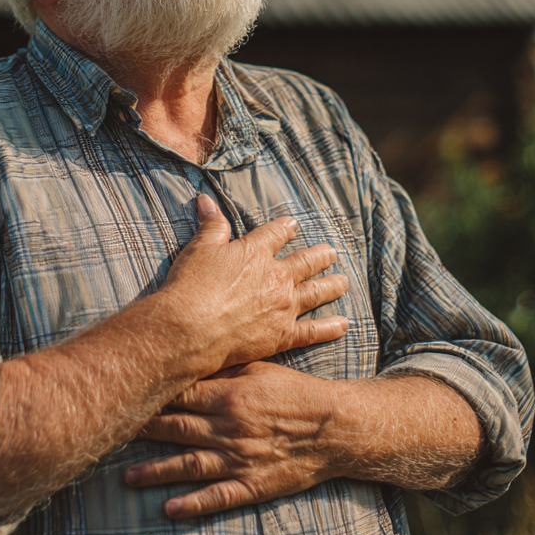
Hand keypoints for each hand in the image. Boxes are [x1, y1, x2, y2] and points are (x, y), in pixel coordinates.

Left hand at [125, 361, 345, 517]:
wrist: (333, 428)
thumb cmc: (294, 392)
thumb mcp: (259, 369)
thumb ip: (223, 368)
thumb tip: (189, 359)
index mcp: (229, 395)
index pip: (179, 395)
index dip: (149, 395)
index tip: (123, 394)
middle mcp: (229, 427)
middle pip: (176, 428)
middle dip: (142, 431)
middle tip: (111, 432)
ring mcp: (239, 459)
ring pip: (188, 465)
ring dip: (156, 471)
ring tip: (127, 477)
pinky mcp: (253, 485)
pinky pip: (218, 497)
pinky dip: (193, 505)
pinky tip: (169, 509)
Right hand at [160, 196, 348, 369]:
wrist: (191, 328)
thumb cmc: (191, 285)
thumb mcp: (199, 248)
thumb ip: (211, 225)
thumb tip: (207, 200)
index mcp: (256, 253)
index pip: (276, 234)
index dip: (285, 228)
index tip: (293, 225)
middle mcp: (276, 277)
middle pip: (304, 262)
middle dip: (319, 256)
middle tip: (331, 252)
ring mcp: (283, 307)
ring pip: (315, 292)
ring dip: (331, 286)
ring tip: (343, 282)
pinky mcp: (283, 335)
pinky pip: (313, 331)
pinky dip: (329, 328)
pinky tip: (344, 325)